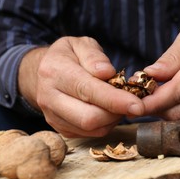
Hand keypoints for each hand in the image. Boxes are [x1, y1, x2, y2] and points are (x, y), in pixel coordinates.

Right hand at [18, 36, 144, 136]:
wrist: (42, 72)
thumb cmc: (67, 56)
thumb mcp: (80, 44)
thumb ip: (94, 56)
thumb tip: (107, 72)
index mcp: (54, 72)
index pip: (87, 90)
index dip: (115, 100)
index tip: (137, 104)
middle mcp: (49, 97)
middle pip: (88, 118)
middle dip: (116, 113)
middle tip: (132, 102)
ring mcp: (52, 116)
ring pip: (90, 129)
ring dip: (113, 119)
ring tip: (119, 103)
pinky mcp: (60, 129)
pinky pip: (89, 134)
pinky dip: (105, 125)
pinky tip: (108, 110)